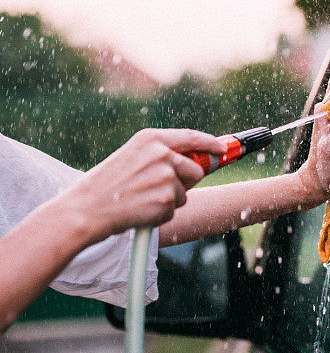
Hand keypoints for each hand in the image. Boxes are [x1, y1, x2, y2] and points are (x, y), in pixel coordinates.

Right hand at [64, 128, 225, 242]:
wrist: (86, 209)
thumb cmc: (105, 186)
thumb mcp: (131, 157)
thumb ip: (159, 156)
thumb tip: (194, 164)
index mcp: (151, 139)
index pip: (191, 137)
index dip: (211, 144)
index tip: (221, 149)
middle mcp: (162, 154)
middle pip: (195, 170)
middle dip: (185, 182)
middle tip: (159, 190)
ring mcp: (166, 177)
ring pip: (185, 193)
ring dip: (169, 201)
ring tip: (141, 200)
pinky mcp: (167, 199)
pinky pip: (174, 210)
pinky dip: (161, 215)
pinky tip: (140, 211)